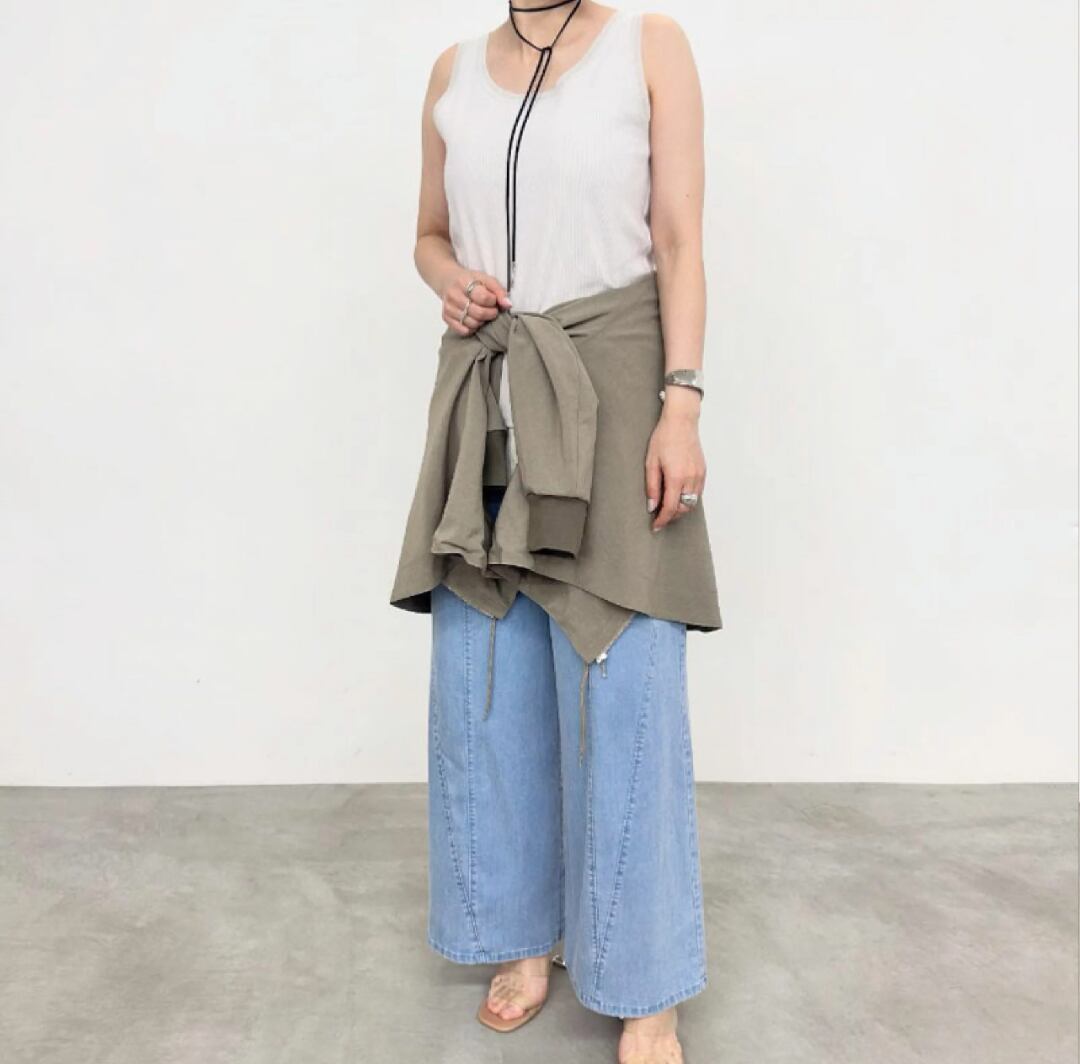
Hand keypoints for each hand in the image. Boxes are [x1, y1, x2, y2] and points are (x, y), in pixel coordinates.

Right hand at [441, 270, 511, 334]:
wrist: (449, 280)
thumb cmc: (471, 281)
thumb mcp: (486, 279)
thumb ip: (499, 290)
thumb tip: (507, 305)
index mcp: (463, 282)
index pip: (483, 297)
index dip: (493, 301)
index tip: (493, 300)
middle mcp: (453, 295)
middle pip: (478, 313)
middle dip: (490, 313)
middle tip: (492, 310)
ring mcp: (448, 307)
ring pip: (471, 323)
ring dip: (481, 321)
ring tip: (482, 313)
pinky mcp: (446, 317)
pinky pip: (463, 330)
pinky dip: (472, 328)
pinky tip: (474, 320)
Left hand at [644, 388, 704, 531]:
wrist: (681, 421)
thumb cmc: (663, 438)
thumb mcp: (651, 462)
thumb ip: (652, 486)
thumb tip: (652, 506)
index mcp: (676, 477)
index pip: (670, 508)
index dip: (662, 520)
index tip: (655, 526)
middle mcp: (691, 479)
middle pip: (683, 508)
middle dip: (671, 516)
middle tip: (659, 516)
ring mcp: (699, 475)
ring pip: (692, 502)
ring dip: (680, 509)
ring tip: (668, 507)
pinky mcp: (703, 471)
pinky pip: (697, 493)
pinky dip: (688, 499)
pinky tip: (678, 495)